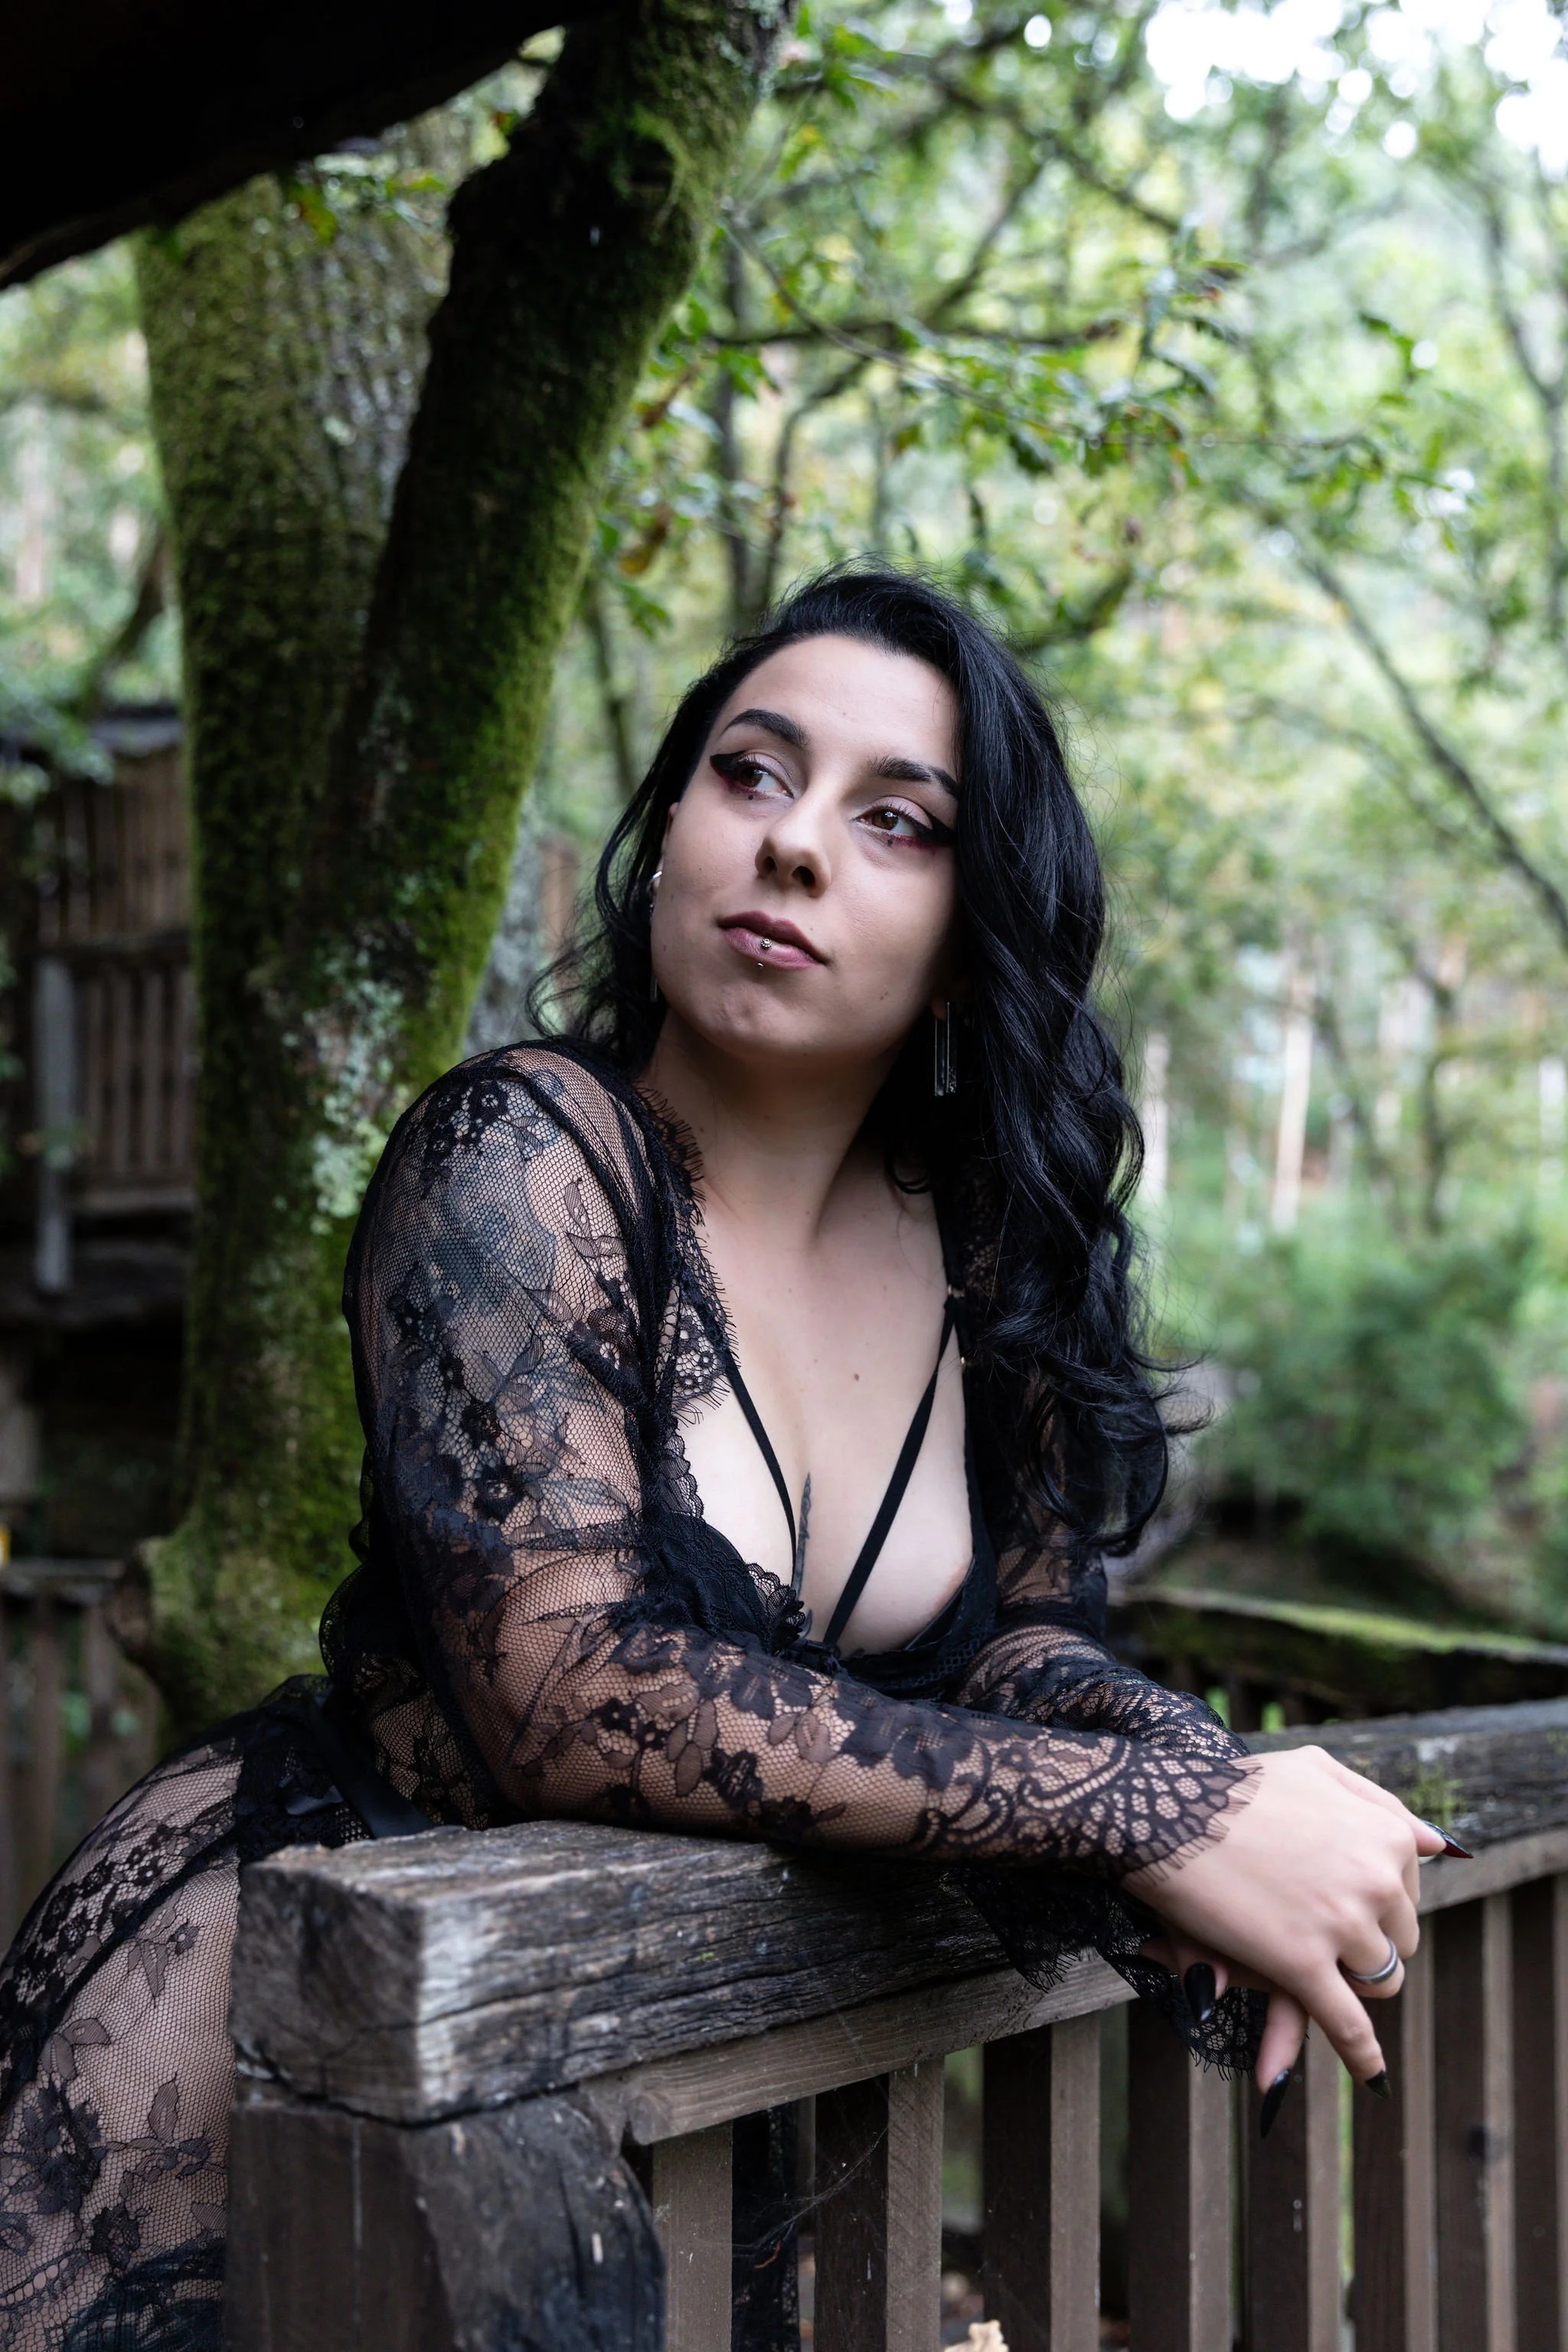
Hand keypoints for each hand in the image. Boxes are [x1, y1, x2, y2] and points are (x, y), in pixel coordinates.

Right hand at [1124, 1746, 1445, 2089]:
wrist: (1167, 1808)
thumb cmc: (1234, 1785)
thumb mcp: (1314, 1768)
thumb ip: (1373, 1802)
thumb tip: (1435, 1843)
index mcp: (1387, 1834)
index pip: (1406, 1890)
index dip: (1373, 1900)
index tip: (1339, 1896)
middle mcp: (1379, 1878)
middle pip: (1399, 1937)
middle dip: (1366, 1940)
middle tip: (1319, 1927)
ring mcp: (1344, 1925)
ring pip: (1379, 1978)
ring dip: (1355, 1982)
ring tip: (1319, 1971)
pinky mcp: (1303, 1965)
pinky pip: (1347, 2024)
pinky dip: (1362, 2055)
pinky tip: (1372, 2074)